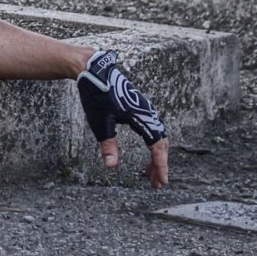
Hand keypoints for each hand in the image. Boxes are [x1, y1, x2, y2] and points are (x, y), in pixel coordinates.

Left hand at [78, 50, 169, 187]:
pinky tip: (146, 154)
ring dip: (156, 156)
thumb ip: (108, 145)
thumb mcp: (100, 122)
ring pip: (158, 137)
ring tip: (149, 174)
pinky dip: (152, 145)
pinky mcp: (140, 108)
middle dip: (159, 165)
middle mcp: (147, 112)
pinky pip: (152, 130)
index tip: (163, 181)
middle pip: (161, 143)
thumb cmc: (96, 95)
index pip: (156, 146)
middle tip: (156, 184)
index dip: (160, 165)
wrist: (94, 71)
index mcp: (140, 116)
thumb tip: (112, 167)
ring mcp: (145, 110)